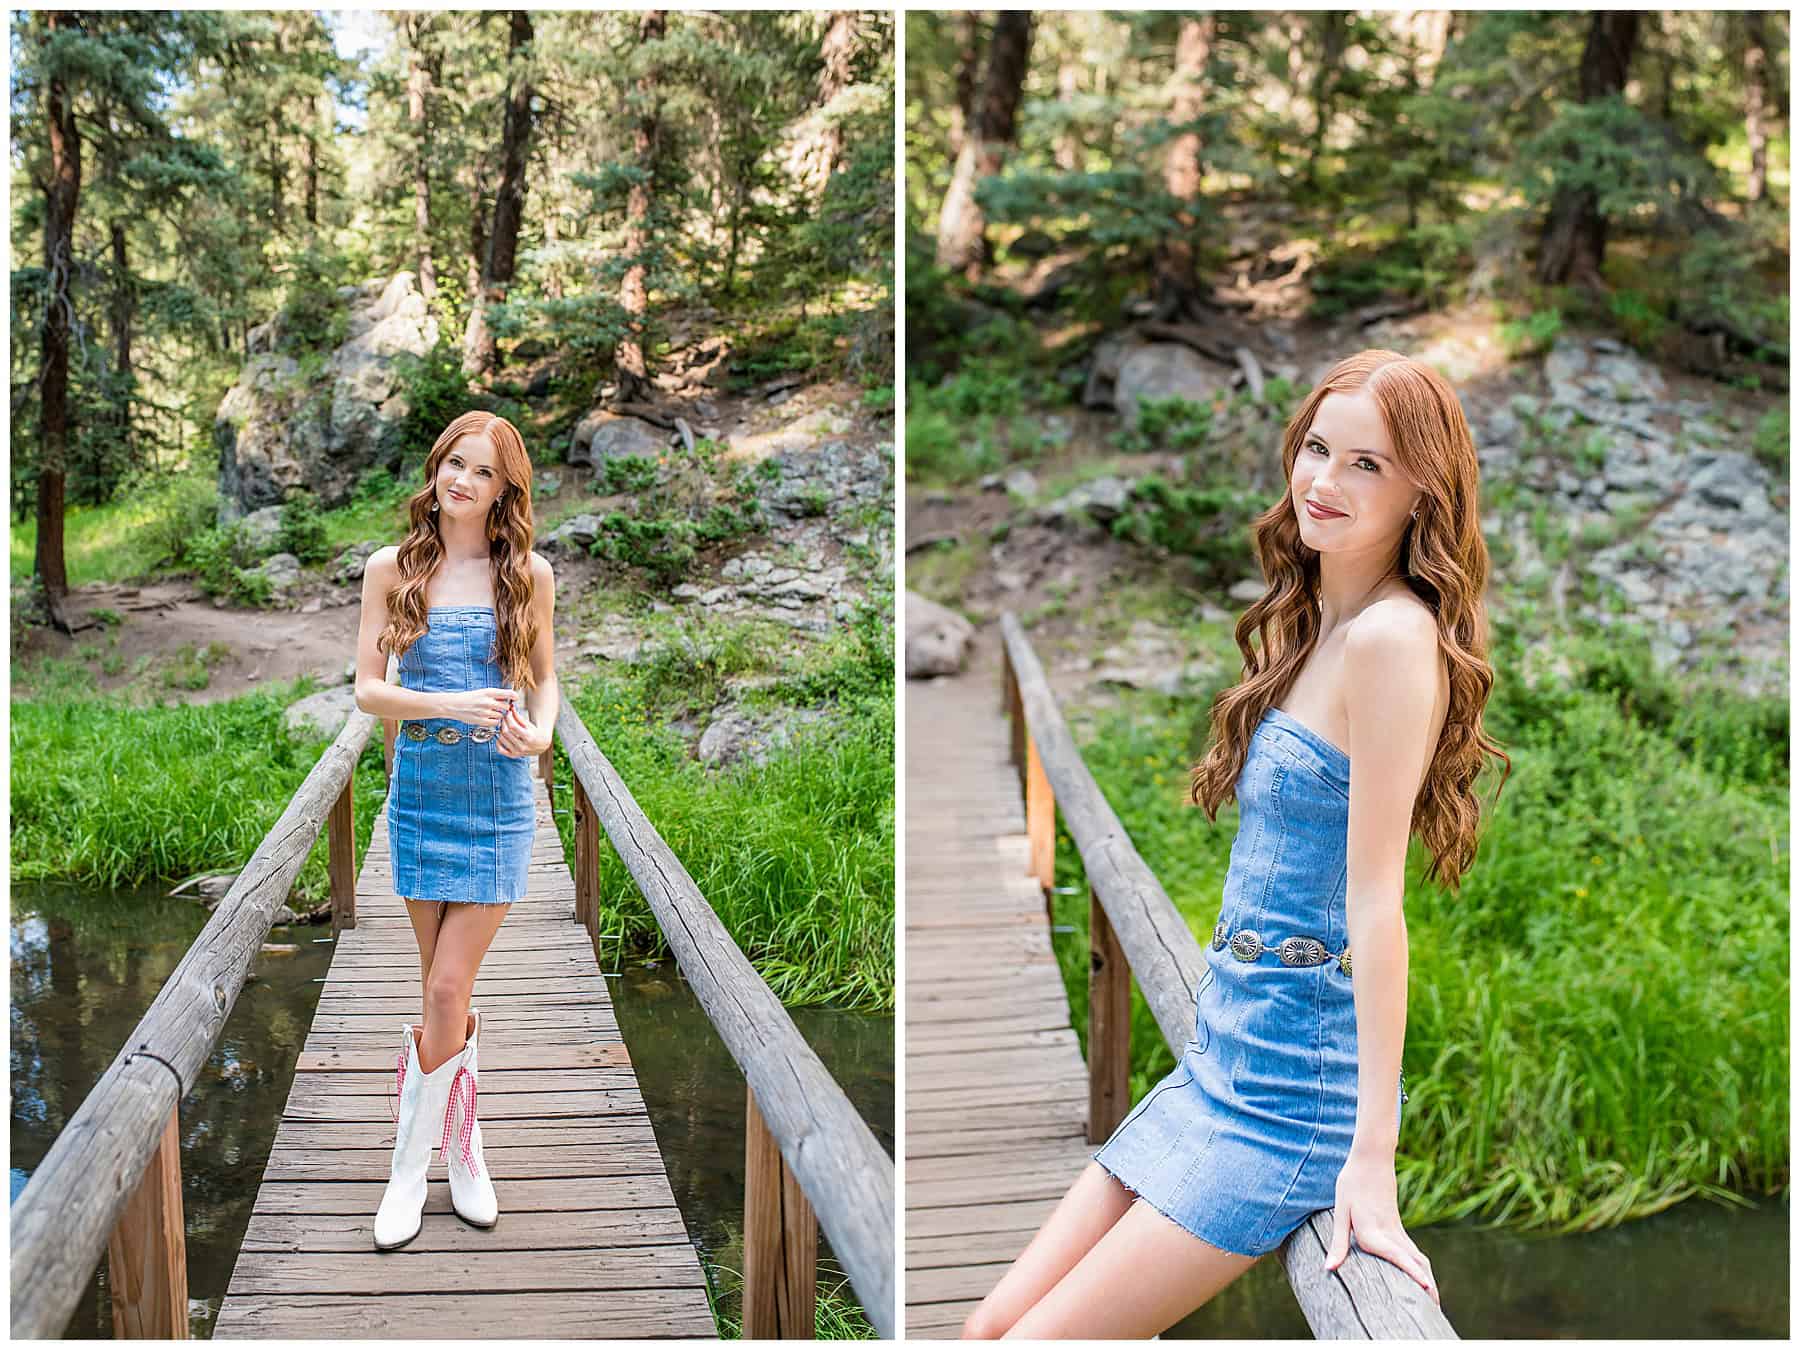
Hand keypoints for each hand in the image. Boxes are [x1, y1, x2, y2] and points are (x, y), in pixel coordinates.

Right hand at [437, 687, 518, 728]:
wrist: (454, 705)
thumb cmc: (469, 698)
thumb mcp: (482, 692)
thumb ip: (495, 695)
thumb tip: (509, 698)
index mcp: (489, 692)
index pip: (508, 693)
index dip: (514, 696)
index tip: (515, 699)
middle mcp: (488, 701)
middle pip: (506, 706)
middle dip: (505, 708)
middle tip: (501, 708)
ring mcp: (485, 712)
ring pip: (501, 715)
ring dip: (499, 715)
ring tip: (491, 713)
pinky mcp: (482, 721)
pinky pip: (495, 723)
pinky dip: (494, 721)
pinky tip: (489, 718)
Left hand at [495, 700, 550, 757]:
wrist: (541, 744)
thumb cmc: (535, 732)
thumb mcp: (528, 724)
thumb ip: (518, 717)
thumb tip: (510, 707)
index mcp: (528, 737)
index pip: (512, 726)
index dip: (508, 718)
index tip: (508, 712)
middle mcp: (523, 746)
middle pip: (506, 732)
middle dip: (503, 722)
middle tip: (504, 717)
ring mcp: (517, 752)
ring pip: (502, 739)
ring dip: (500, 730)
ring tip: (504, 725)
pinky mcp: (513, 755)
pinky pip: (500, 750)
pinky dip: (498, 742)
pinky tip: (501, 736)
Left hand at [1323, 1150, 1438, 1306]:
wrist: (1371, 1159)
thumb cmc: (1352, 1184)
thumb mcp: (1340, 1212)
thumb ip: (1338, 1243)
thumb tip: (1329, 1268)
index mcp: (1374, 1231)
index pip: (1398, 1256)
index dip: (1413, 1273)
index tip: (1427, 1288)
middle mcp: (1390, 1233)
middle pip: (1414, 1262)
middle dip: (1426, 1286)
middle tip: (1436, 1309)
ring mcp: (1397, 1229)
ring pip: (1417, 1257)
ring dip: (1426, 1277)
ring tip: (1433, 1300)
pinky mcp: (1397, 1225)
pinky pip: (1412, 1250)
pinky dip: (1420, 1266)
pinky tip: (1422, 1276)